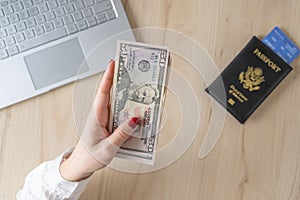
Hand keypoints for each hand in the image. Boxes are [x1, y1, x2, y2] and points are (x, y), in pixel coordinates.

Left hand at [60, 60, 139, 180]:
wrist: (81, 165)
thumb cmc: (90, 156)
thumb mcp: (108, 147)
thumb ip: (122, 133)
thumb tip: (135, 119)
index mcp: (96, 116)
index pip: (103, 92)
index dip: (108, 76)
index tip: (114, 63)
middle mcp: (99, 115)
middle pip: (111, 93)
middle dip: (120, 80)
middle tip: (131, 71)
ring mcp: (103, 119)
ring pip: (116, 103)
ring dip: (125, 95)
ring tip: (138, 87)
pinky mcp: (107, 125)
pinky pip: (118, 113)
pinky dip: (126, 109)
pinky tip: (135, 110)